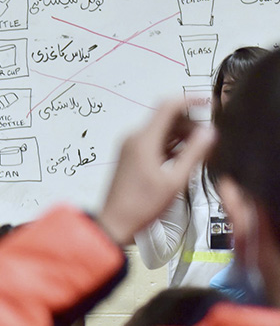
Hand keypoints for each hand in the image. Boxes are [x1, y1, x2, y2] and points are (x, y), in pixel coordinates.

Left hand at [97, 100, 213, 245]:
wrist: (115, 224)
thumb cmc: (141, 206)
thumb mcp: (175, 181)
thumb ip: (194, 153)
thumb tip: (209, 132)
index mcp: (142, 140)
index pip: (168, 106)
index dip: (190, 101)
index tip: (208, 104)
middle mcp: (134, 139)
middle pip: (166, 118)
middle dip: (190, 124)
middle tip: (207, 141)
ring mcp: (131, 147)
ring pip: (161, 130)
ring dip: (182, 136)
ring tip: (199, 153)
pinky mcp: (131, 157)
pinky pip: (154, 142)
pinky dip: (171, 146)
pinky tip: (183, 160)